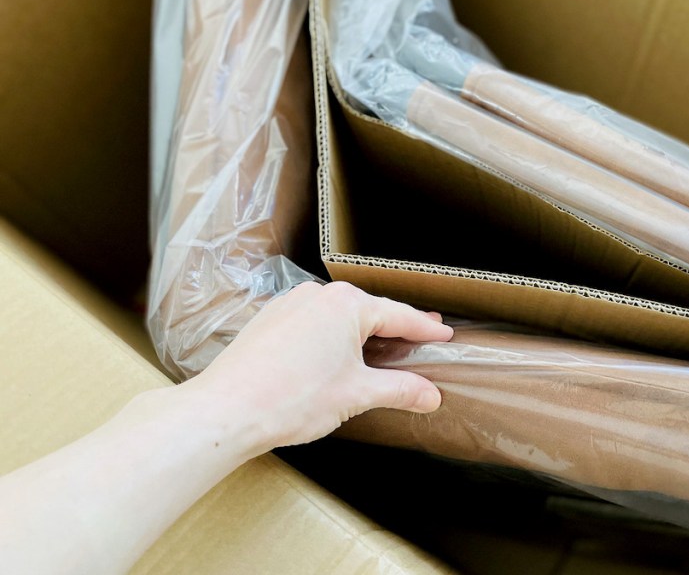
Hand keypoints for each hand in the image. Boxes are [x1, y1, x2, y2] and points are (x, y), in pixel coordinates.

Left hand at [186, 281, 453, 453]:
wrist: (226, 411)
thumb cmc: (291, 399)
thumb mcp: (357, 395)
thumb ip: (400, 390)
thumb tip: (431, 395)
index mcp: (345, 305)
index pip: (399, 316)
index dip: (425, 329)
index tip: (444, 335)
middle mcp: (317, 295)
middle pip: (368, 312)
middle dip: (395, 329)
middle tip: (421, 337)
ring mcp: (289, 305)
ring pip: (337, 317)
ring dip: (360, 334)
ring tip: (380, 351)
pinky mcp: (268, 321)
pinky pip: (311, 324)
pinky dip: (330, 338)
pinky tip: (334, 358)